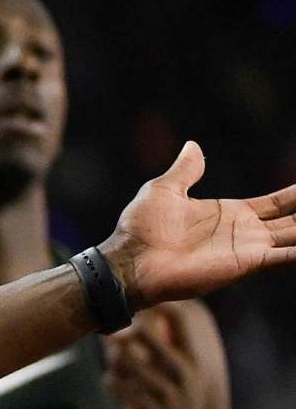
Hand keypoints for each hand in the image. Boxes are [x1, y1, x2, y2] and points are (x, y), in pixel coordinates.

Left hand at [99, 141, 295, 308]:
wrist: (128, 261)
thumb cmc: (141, 229)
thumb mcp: (164, 189)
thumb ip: (186, 170)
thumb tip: (194, 145)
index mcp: (233, 214)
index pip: (281, 201)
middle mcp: (248, 232)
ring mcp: (249, 249)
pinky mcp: (246, 263)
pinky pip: (286, 256)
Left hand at [104, 307, 210, 408]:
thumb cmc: (166, 402)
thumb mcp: (167, 374)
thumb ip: (147, 350)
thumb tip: (115, 327)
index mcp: (191, 355)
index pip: (178, 316)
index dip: (150, 307)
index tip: (129, 314)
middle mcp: (184, 369)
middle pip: (141, 332)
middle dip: (120, 337)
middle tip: (114, 349)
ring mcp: (171, 390)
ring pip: (125, 359)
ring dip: (112, 365)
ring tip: (115, 373)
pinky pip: (121, 386)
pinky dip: (111, 384)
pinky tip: (113, 387)